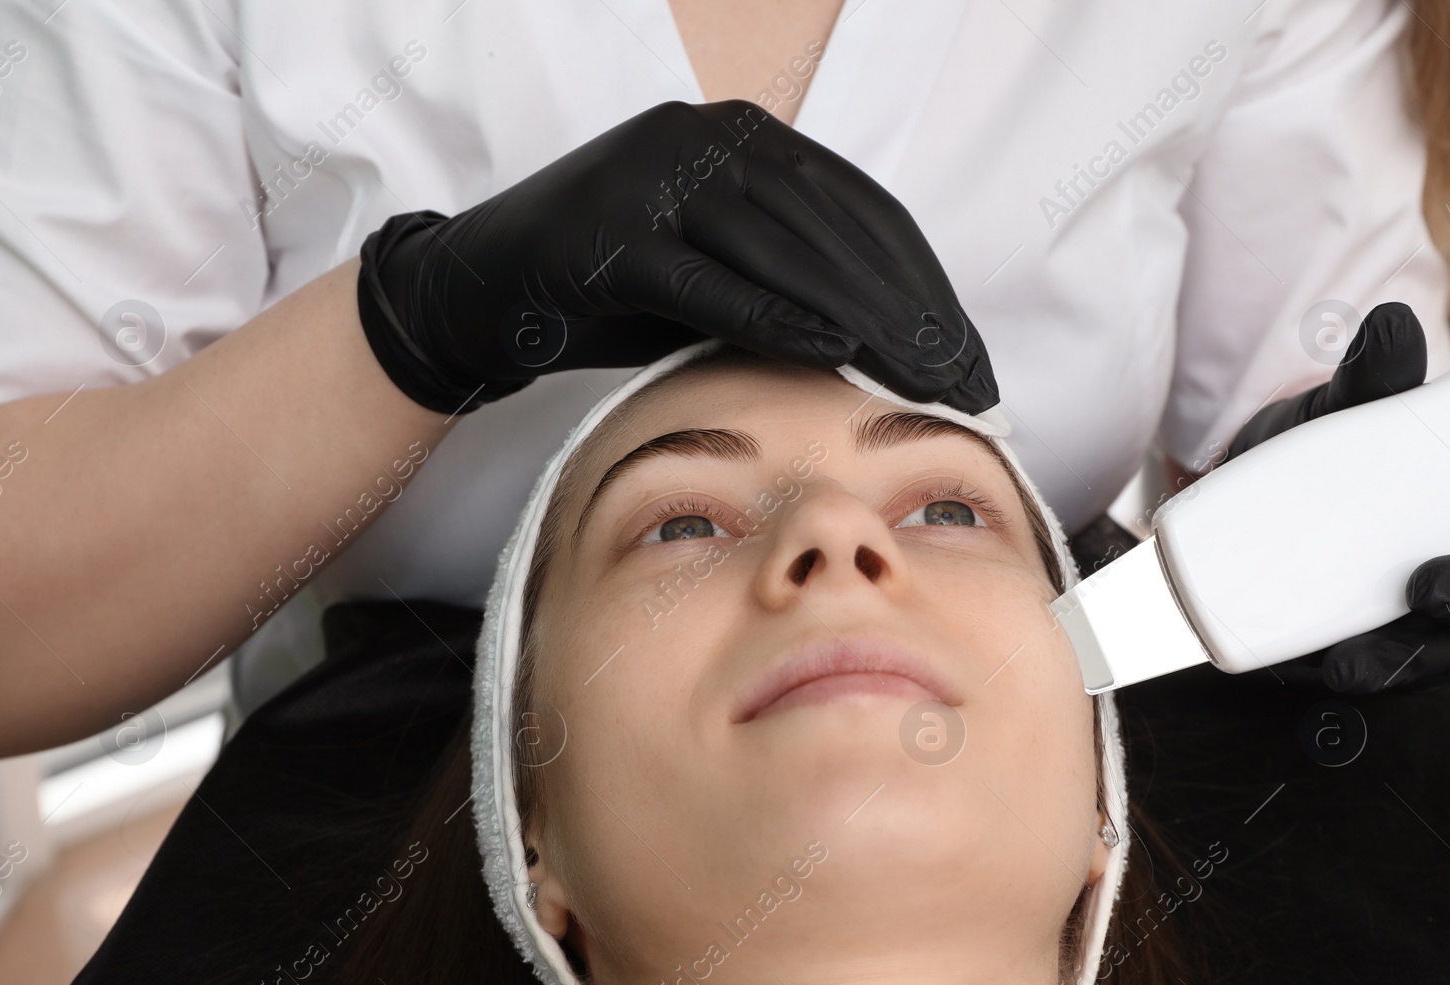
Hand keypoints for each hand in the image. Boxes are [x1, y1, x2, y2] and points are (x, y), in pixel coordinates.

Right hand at [356, 99, 996, 416]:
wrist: (479, 289)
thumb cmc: (606, 292)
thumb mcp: (711, 275)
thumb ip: (788, 281)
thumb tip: (890, 338)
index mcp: (742, 137)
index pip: (862, 207)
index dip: (926, 282)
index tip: (970, 352)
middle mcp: (706, 139)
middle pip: (838, 227)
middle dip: (913, 310)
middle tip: (967, 382)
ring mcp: (655, 178)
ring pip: (787, 249)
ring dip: (865, 319)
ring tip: (922, 380)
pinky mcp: (612, 235)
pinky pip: (712, 282)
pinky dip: (777, 317)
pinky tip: (836, 354)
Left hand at [1222, 302, 1449, 692]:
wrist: (1267, 489)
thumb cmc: (1337, 448)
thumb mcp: (1354, 412)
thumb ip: (1377, 378)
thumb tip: (1388, 323)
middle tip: (1432, 586)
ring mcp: (1433, 624)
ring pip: (1445, 656)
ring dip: (1410, 662)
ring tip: (1359, 663)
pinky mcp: (1376, 648)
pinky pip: (1380, 675)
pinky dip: (1362, 677)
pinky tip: (1330, 673)